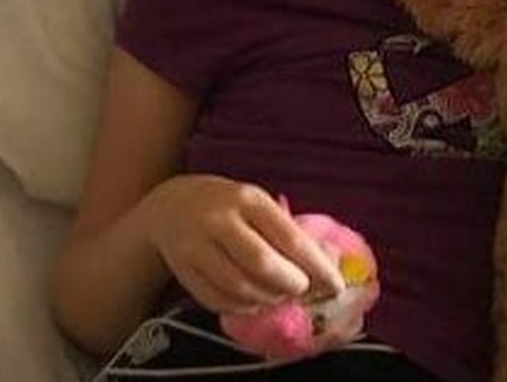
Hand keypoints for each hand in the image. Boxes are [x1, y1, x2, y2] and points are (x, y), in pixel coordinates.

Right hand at [145, 174, 346, 314]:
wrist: (170, 205)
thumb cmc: (228, 206)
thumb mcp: (258, 205)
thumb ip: (289, 232)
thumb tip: (329, 261)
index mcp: (248, 199)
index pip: (289, 238)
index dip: (317, 266)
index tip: (336, 285)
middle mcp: (220, 220)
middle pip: (262, 264)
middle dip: (291, 284)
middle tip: (303, 290)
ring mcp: (197, 246)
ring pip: (239, 287)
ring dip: (268, 299)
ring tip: (279, 295)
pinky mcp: (183, 270)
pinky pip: (218, 300)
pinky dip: (243, 307)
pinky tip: (254, 300)